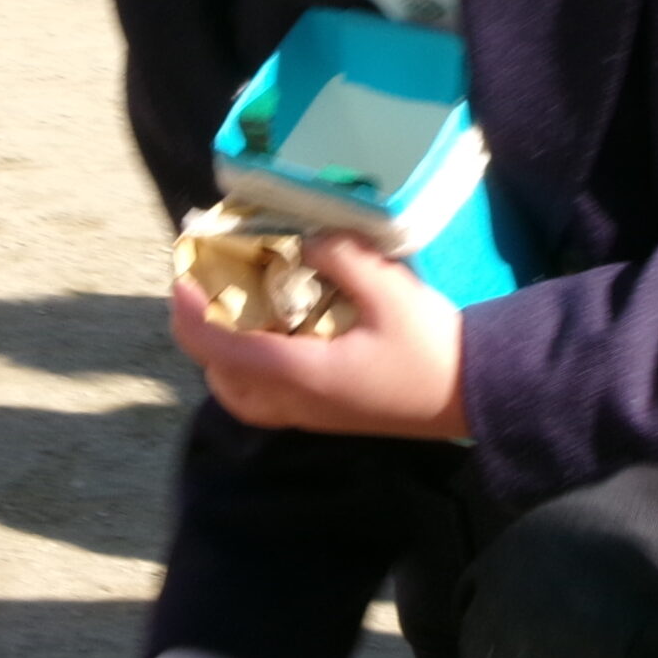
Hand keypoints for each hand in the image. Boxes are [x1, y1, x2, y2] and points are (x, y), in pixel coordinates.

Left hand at [172, 233, 468, 438]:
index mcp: (301, 374)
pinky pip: (264, 399)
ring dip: (221, 355)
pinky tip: (270, 336)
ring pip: (239, 394)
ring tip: (230, 311)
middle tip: (203, 286)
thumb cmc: (433, 348)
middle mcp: (295, 403)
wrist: (475, 397)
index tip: (181, 273)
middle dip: (199, 332)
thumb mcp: (390, 290)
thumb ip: (340, 258)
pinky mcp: (326, 416)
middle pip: (219, 376)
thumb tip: (302, 240)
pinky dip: (248, 370)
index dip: (191, 310)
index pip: (221, 347)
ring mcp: (309, 416)